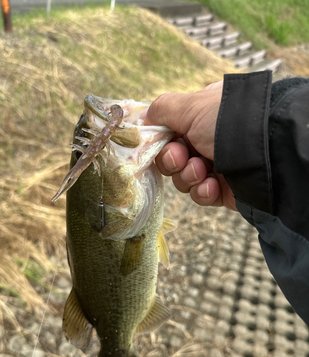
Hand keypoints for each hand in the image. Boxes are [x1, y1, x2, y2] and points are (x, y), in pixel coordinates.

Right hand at [145, 82, 236, 210]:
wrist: (265, 154)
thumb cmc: (228, 123)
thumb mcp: (191, 106)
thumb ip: (163, 109)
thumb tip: (145, 117)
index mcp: (202, 116)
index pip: (169, 132)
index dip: (161, 142)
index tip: (161, 144)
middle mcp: (208, 140)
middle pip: (172, 158)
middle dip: (173, 160)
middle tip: (181, 157)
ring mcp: (216, 165)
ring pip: (183, 178)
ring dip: (188, 176)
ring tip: (202, 170)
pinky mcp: (223, 189)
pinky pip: (200, 195)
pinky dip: (202, 192)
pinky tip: (212, 186)